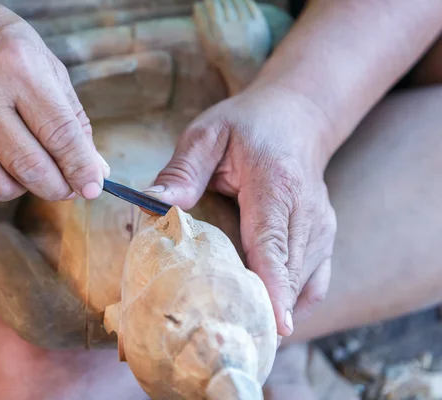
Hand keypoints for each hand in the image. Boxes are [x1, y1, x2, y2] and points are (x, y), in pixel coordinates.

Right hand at [0, 2, 108, 200]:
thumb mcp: (42, 63)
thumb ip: (71, 117)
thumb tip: (95, 170)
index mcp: (17, 69)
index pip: (60, 134)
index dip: (82, 168)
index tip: (92, 187)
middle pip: (31, 168)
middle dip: (58, 188)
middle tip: (66, 186)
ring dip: (21, 188)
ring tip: (24, 168)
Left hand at [148, 84, 336, 336]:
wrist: (296, 117)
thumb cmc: (247, 125)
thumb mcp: (207, 135)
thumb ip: (183, 170)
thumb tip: (154, 204)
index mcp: (276, 184)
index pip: (272, 242)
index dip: (273, 285)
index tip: (275, 325)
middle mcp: (307, 210)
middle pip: (289, 271)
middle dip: (265, 309)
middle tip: (230, 339)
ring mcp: (322, 227)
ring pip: (304, 284)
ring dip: (277, 310)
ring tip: (242, 333)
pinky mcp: (325, 237)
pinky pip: (315, 283)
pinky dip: (293, 304)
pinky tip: (267, 316)